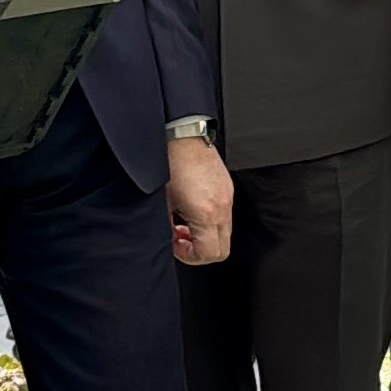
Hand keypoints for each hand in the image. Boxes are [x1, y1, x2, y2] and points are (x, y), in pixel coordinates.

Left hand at [166, 135, 233, 265]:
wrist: (181, 133)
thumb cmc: (170, 162)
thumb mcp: (162, 202)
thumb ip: (167, 227)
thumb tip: (169, 239)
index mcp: (207, 213)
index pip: (210, 254)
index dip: (191, 257)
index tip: (176, 246)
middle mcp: (222, 206)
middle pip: (222, 248)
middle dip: (201, 250)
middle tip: (181, 239)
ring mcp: (227, 195)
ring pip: (225, 232)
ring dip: (205, 234)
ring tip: (185, 223)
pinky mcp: (227, 186)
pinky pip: (224, 214)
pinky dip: (210, 220)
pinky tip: (192, 209)